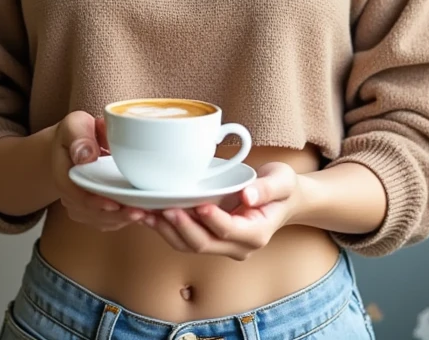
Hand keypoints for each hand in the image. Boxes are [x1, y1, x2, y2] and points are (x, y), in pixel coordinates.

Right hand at [52, 111, 148, 231]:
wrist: (72, 140)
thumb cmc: (75, 131)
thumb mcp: (74, 125)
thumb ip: (79, 138)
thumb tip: (87, 156)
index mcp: (64, 176)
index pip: (78, 196)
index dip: (96, 203)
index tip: (116, 204)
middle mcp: (71, 195)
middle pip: (92, 214)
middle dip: (116, 216)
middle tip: (140, 213)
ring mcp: (83, 204)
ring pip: (102, 220)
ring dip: (123, 220)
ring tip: (146, 215)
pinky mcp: (96, 207)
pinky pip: (109, 219)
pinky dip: (124, 219)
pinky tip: (143, 214)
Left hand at [140, 162, 300, 260]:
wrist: (283, 200)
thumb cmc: (282, 188)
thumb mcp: (282, 181)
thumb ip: (267, 189)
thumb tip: (248, 196)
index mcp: (256, 234)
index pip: (229, 230)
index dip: (212, 219)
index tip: (198, 204)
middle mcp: (238, 247)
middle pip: (204, 243)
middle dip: (182, 227)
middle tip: (164, 209)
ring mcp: (223, 246)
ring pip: (189, 245)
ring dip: (166, 230)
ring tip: (145, 213)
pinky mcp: (210, 238)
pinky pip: (184, 239)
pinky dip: (165, 228)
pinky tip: (148, 214)